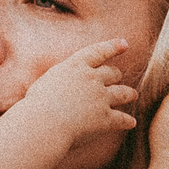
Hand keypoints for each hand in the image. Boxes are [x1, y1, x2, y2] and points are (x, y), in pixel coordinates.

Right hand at [11, 38, 138, 149]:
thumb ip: (61, 79)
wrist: (43, 123)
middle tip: (118, 77)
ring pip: (123, 93)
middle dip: (116, 75)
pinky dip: (127, 121)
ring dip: (129, 93)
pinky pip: (121, 119)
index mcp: (76, 66)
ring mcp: (101, 98)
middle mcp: (92, 78)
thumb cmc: (36, 105)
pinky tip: (131, 123)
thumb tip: (66, 84)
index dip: (113, 47)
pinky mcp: (105, 119)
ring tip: (133, 95)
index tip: (124, 44)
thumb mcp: (46, 82)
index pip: (99, 51)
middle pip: (112, 73)